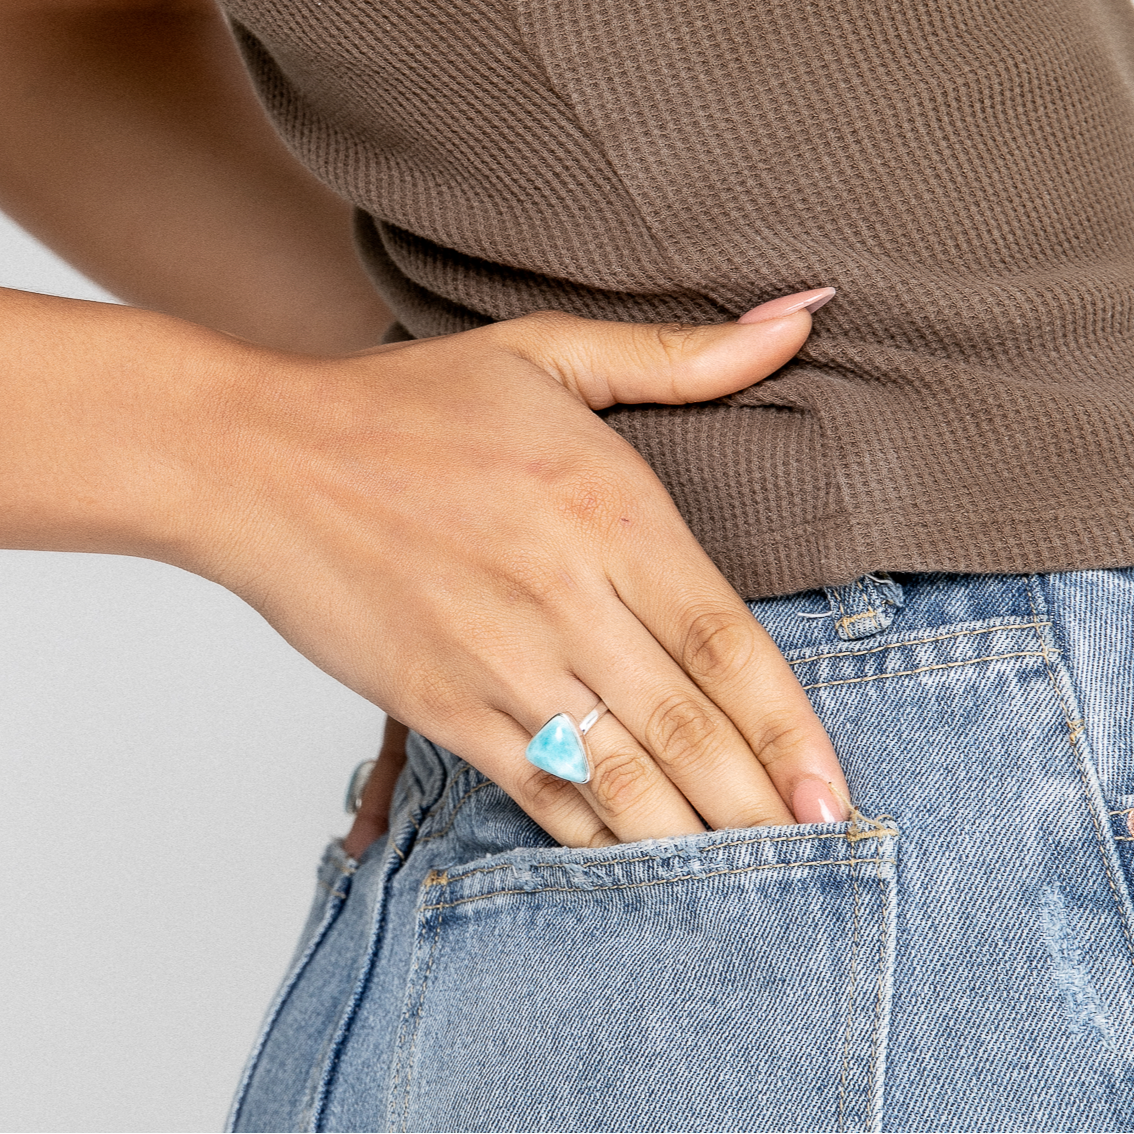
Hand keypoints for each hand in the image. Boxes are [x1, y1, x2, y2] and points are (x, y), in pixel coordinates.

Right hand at [183, 292, 848, 846]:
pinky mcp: (438, 705)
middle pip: (688, 726)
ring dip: (690, 836)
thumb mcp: (549, 351)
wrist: (261, 459)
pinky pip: (536, 789)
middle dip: (760, 804)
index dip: (792, 726)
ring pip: (620, 776)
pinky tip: (635, 854)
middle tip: (815, 850)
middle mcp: (562, 596)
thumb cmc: (408, 405)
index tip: (834, 790)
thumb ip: (681, 356)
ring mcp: (496, 660)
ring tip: (749, 875)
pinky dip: (593, 832)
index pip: (728, 641)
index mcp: (607, 510)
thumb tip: (801, 319)